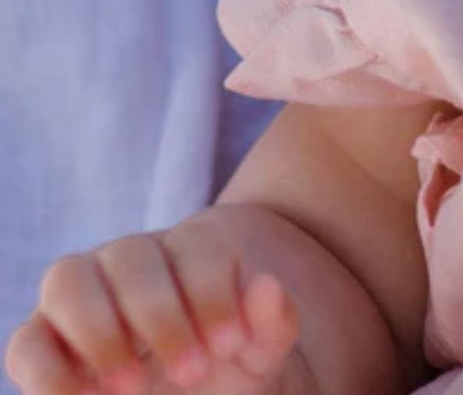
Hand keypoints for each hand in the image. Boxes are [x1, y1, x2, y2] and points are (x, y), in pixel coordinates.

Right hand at [3, 221, 300, 394]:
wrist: (199, 394)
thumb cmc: (229, 365)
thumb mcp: (260, 350)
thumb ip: (272, 320)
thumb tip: (266, 285)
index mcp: (188, 252)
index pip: (196, 247)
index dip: (213, 294)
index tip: (229, 346)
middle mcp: (130, 261)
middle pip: (131, 256)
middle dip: (160, 315)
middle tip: (191, 375)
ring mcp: (80, 298)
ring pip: (67, 279)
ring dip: (98, 331)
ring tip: (132, 386)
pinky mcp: (41, 344)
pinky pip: (26, 343)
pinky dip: (47, 372)